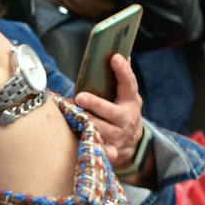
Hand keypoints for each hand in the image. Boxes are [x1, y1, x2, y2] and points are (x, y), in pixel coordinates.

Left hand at [73, 53, 144, 173]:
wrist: (132, 145)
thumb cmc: (121, 114)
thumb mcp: (125, 97)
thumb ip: (121, 79)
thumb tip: (122, 53)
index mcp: (131, 101)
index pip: (129, 83)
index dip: (123, 70)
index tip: (115, 57)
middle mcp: (127, 119)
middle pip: (113, 112)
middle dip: (96, 104)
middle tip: (80, 97)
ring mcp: (120, 137)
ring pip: (103, 131)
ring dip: (87, 123)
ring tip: (72, 116)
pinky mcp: (112, 151)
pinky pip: (102, 150)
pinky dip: (94, 147)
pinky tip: (84, 142)